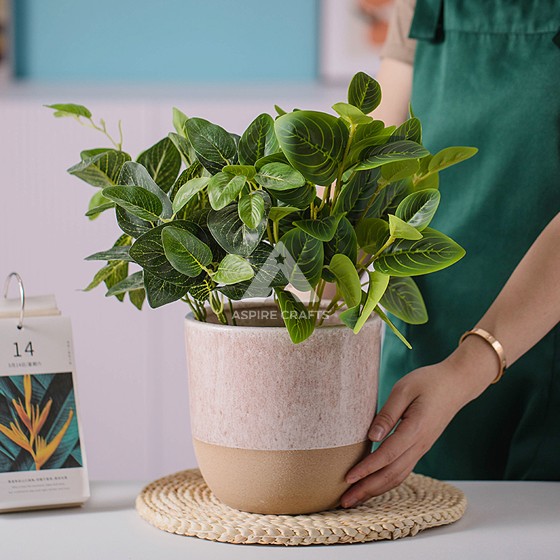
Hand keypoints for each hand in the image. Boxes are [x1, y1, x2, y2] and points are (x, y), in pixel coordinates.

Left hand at [340, 336, 498, 507]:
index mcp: (415, 429)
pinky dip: (386, 482)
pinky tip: (372, 485)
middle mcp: (420, 445)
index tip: (348, 478)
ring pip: (398, 477)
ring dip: (375, 490)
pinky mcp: (420, 448)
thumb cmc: (429, 382)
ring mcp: (421, 448)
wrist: (457, 384)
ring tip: (354, 499)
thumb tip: (371, 437)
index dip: (366, 468)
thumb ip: (387, 414)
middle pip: (391, 474)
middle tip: (344, 501)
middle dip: (366, 489)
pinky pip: (402, 470)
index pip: (387, 455)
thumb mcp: (404, 389)